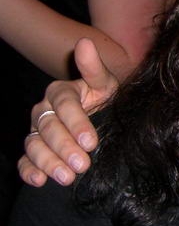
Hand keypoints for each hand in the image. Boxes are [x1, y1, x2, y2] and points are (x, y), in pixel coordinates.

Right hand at [19, 38, 119, 185]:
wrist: (106, 118)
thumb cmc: (105, 98)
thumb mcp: (106, 84)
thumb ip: (94, 69)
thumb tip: (84, 44)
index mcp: (61, 92)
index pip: (64, 105)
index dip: (76, 123)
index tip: (92, 141)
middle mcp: (44, 111)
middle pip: (49, 128)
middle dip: (64, 147)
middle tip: (82, 164)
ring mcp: (36, 132)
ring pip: (35, 145)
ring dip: (48, 162)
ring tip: (67, 177)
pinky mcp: (34, 151)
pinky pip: (25, 161)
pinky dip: (29, 171)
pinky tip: (38, 181)